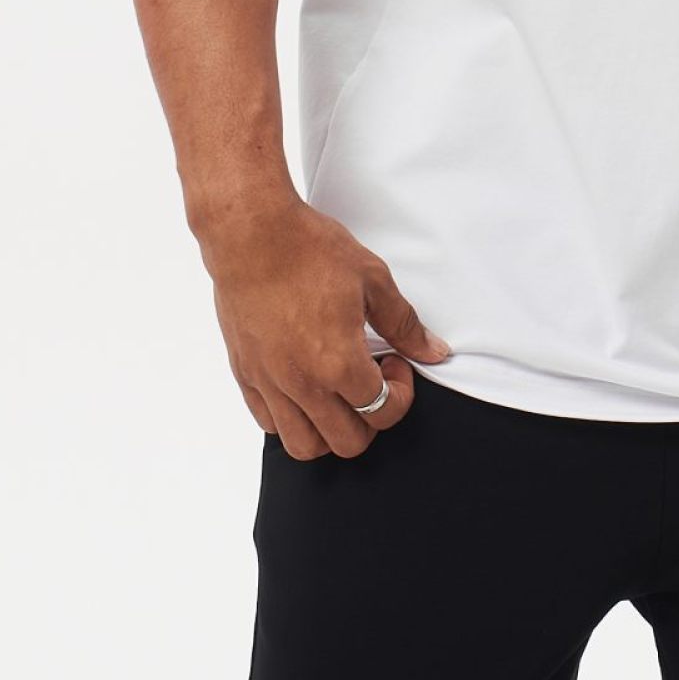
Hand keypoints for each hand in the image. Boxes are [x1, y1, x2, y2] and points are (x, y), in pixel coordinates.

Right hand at [197, 192, 451, 458]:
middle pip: (347, 443)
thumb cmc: (308, 249)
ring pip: (304, 446)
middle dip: (371, 421)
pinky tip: (304, 384)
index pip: (383, 412)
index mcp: (338, 363)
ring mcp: (269, 382)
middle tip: (370, 382)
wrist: (250, 233)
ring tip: (336, 394)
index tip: (394, 364)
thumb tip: (433, 351)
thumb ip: (404, 325)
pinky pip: (268, 423)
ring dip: (329, 431)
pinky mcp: (246, 373)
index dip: (401, 394)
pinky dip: (291, 418)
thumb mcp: (372, 280)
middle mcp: (301, 383)